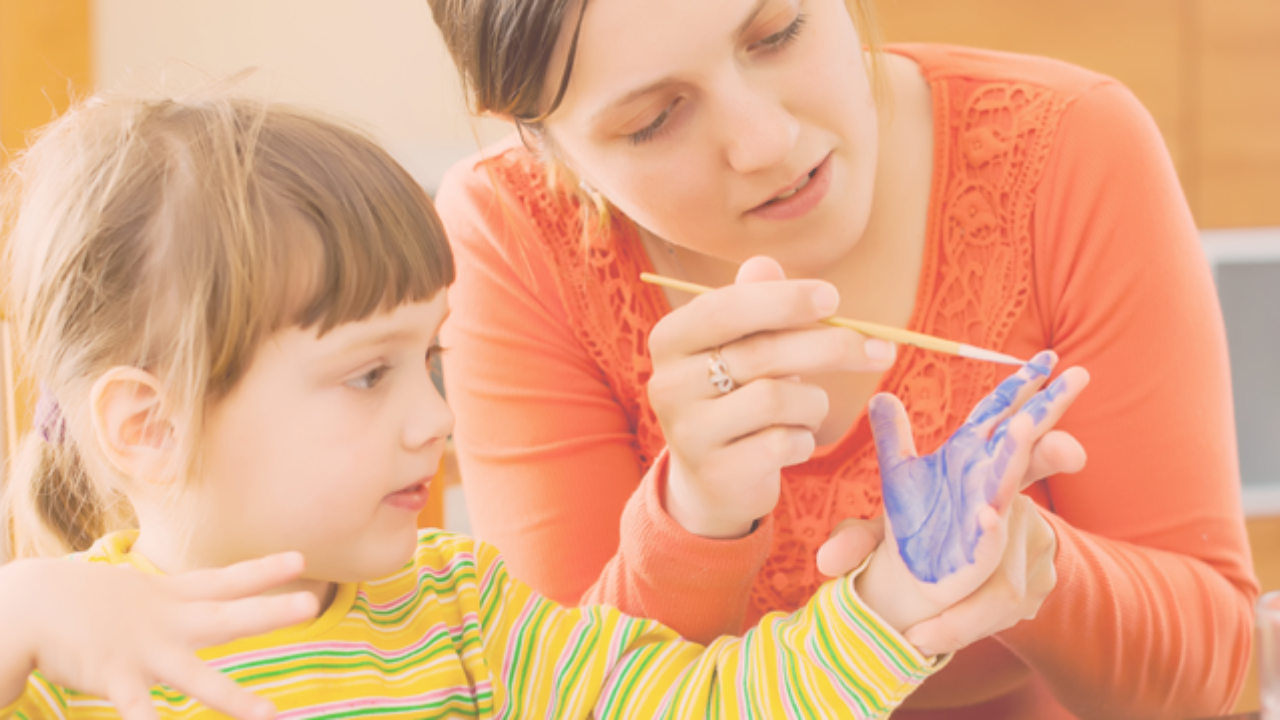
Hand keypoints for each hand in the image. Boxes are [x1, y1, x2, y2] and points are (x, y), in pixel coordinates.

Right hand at [2, 553, 318, 719]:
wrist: (28, 603)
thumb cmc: (83, 601)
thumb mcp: (137, 594)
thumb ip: (173, 600)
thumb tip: (196, 604)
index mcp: (170, 599)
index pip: (225, 580)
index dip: (263, 570)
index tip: (300, 559)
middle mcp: (165, 624)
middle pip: (227, 617)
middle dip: (269, 612)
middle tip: (312, 605)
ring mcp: (143, 653)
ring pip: (196, 678)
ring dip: (233, 698)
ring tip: (269, 716)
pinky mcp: (114, 679)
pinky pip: (137, 711)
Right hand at [648, 256, 895, 538]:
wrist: (712, 478)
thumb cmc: (736, 395)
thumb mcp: (743, 346)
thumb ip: (753, 303)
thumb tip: (765, 263)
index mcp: (670, 340)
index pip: (724, 308)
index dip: (783, 299)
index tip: (834, 298)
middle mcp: (668, 384)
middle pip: (761, 353)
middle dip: (831, 347)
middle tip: (881, 350)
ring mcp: (687, 431)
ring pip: (776, 399)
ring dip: (813, 403)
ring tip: (809, 410)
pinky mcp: (716, 472)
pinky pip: (782, 444)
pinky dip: (804, 440)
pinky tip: (794, 442)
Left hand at [852, 352, 1087, 631]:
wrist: (915, 575)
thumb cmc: (919, 520)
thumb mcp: (901, 472)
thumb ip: (893, 436)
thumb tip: (880, 396)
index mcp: (973, 453)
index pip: (1001, 411)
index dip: (1023, 384)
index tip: (1050, 357)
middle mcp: (989, 478)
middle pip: (1025, 438)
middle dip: (1050, 410)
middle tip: (1080, 377)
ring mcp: (989, 513)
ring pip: (1010, 480)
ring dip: (1021, 453)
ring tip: (1036, 428)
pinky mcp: (979, 551)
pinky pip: (986, 538)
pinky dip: (988, 528)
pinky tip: (987, 517)